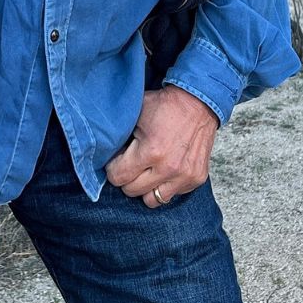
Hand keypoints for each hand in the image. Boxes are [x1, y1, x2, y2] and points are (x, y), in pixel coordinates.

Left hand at [104, 84, 218, 208]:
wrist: (199, 102)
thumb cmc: (164, 106)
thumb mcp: (135, 114)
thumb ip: (119, 136)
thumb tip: (103, 154)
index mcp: (151, 151)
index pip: (118, 177)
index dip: (113, 168)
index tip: (117, 160)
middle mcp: (168, 168)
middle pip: (132, 191)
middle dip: (127, 178)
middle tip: (130, 164)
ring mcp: (184, 176)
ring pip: (153, 200)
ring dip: (145, 187)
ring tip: (146, 172)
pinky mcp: (196, 179)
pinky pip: (173, 195)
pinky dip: (165, 185)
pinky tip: (163, 170)